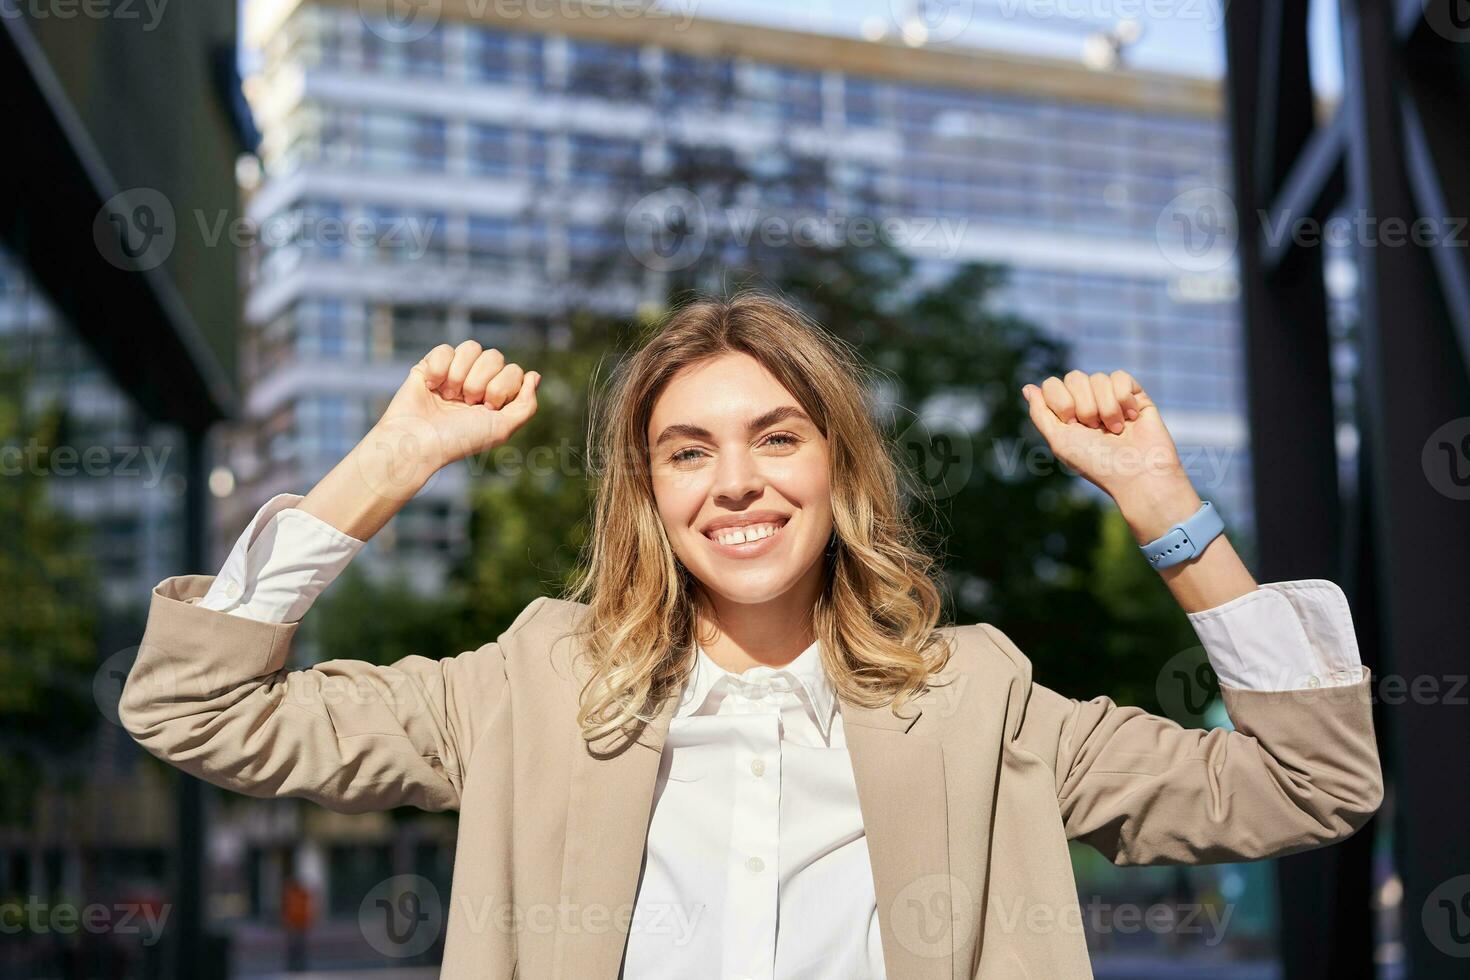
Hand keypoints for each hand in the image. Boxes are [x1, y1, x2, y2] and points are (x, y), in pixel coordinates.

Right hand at [366, 342, 540, 493]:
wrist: (418, 441)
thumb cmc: (459, 439)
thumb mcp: (502, 428)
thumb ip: (526, 405)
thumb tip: (534, 375)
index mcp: (495, 395)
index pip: (513, 370)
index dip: (501, 387)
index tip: (486, 408)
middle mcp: (476, 381)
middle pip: (495, 356)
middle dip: (480, 382)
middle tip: (466, 402)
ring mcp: (453, 372)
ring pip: (471, 347)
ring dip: (460, 375)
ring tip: (448, 396)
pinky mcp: (430, 365)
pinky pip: (445, 349)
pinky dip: (439, 369)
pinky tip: (431, 387)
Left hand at [1023, 370, 1199, 540]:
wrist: (1138, 472)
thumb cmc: (1097, 463)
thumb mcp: (1059, 441)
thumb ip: (1040, 413)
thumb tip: (1027, 387)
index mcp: (1067, 414)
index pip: (1052, 384)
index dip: (1061, 401)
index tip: (1072, 424)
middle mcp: (1088, 403)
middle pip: (1075, 377)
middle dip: (1084, 405)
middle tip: (1095, 429)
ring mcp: (1112, 398)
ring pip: (1099, 378)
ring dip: (1106, 407)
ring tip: (1115, 430)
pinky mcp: (1136, 396)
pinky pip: (1120, 377)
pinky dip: (1123, 398)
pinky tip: (1131, 417)